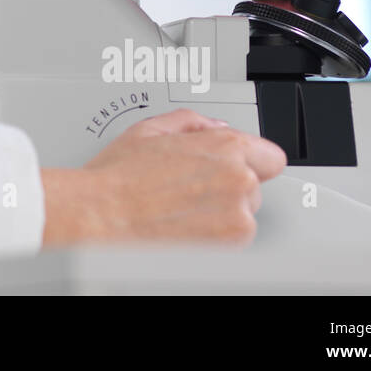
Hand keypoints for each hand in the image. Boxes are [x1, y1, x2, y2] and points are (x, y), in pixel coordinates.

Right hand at [39, 107, 286, 246]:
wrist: (100, 216)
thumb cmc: (117, 177)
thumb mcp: (149, 130)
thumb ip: (191, 122)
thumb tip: (213, 127)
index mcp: (226, 147)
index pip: (270, 156)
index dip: (249, 161)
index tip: (231, 168)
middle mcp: (239, 180)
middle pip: (254, 186)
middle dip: (227, 187)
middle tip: (189, 190)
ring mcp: (238, 218)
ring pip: (244, 216)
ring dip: (222, 214)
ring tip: (181, 210)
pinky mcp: (229, 248)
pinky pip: (233, 241)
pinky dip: (214, 237)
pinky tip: (183, 228)